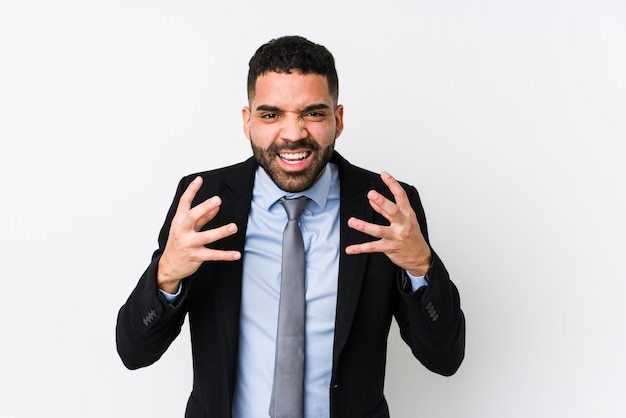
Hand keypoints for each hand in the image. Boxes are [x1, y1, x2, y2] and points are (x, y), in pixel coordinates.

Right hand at [157, 176, 240, 292]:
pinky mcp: (195, 256)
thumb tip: (215, 207)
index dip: (191, 190)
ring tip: (233, 227)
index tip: (199, 179)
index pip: (184, 203)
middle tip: (218, 200)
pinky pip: (212, 255)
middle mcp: (182, 231)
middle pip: (192, 217)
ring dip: (220, 232)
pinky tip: (236, 254)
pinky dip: (225, 255)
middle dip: (204, 207)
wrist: (168, 266)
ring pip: (205, 237)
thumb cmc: (178, 243)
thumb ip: (202, 218)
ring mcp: (188, 244)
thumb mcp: (186, 228)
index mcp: (179, 221)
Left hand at [345, 172, 431, 275]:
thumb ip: (385, 210)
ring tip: (352, 222)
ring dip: (364, 226)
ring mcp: (396, 237)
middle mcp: (403, 224)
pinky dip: (360, 248)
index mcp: (407, 214)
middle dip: (382, 202)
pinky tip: (349, 249)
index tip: (384, 174)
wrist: (420, 257)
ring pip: (379, 230)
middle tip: (371, 194)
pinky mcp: (390, 248)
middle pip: (393, 211)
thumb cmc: (411, 235)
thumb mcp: (403, 219)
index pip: (401, 196)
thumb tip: (372, 199)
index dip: (393, 184)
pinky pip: (373, 248)